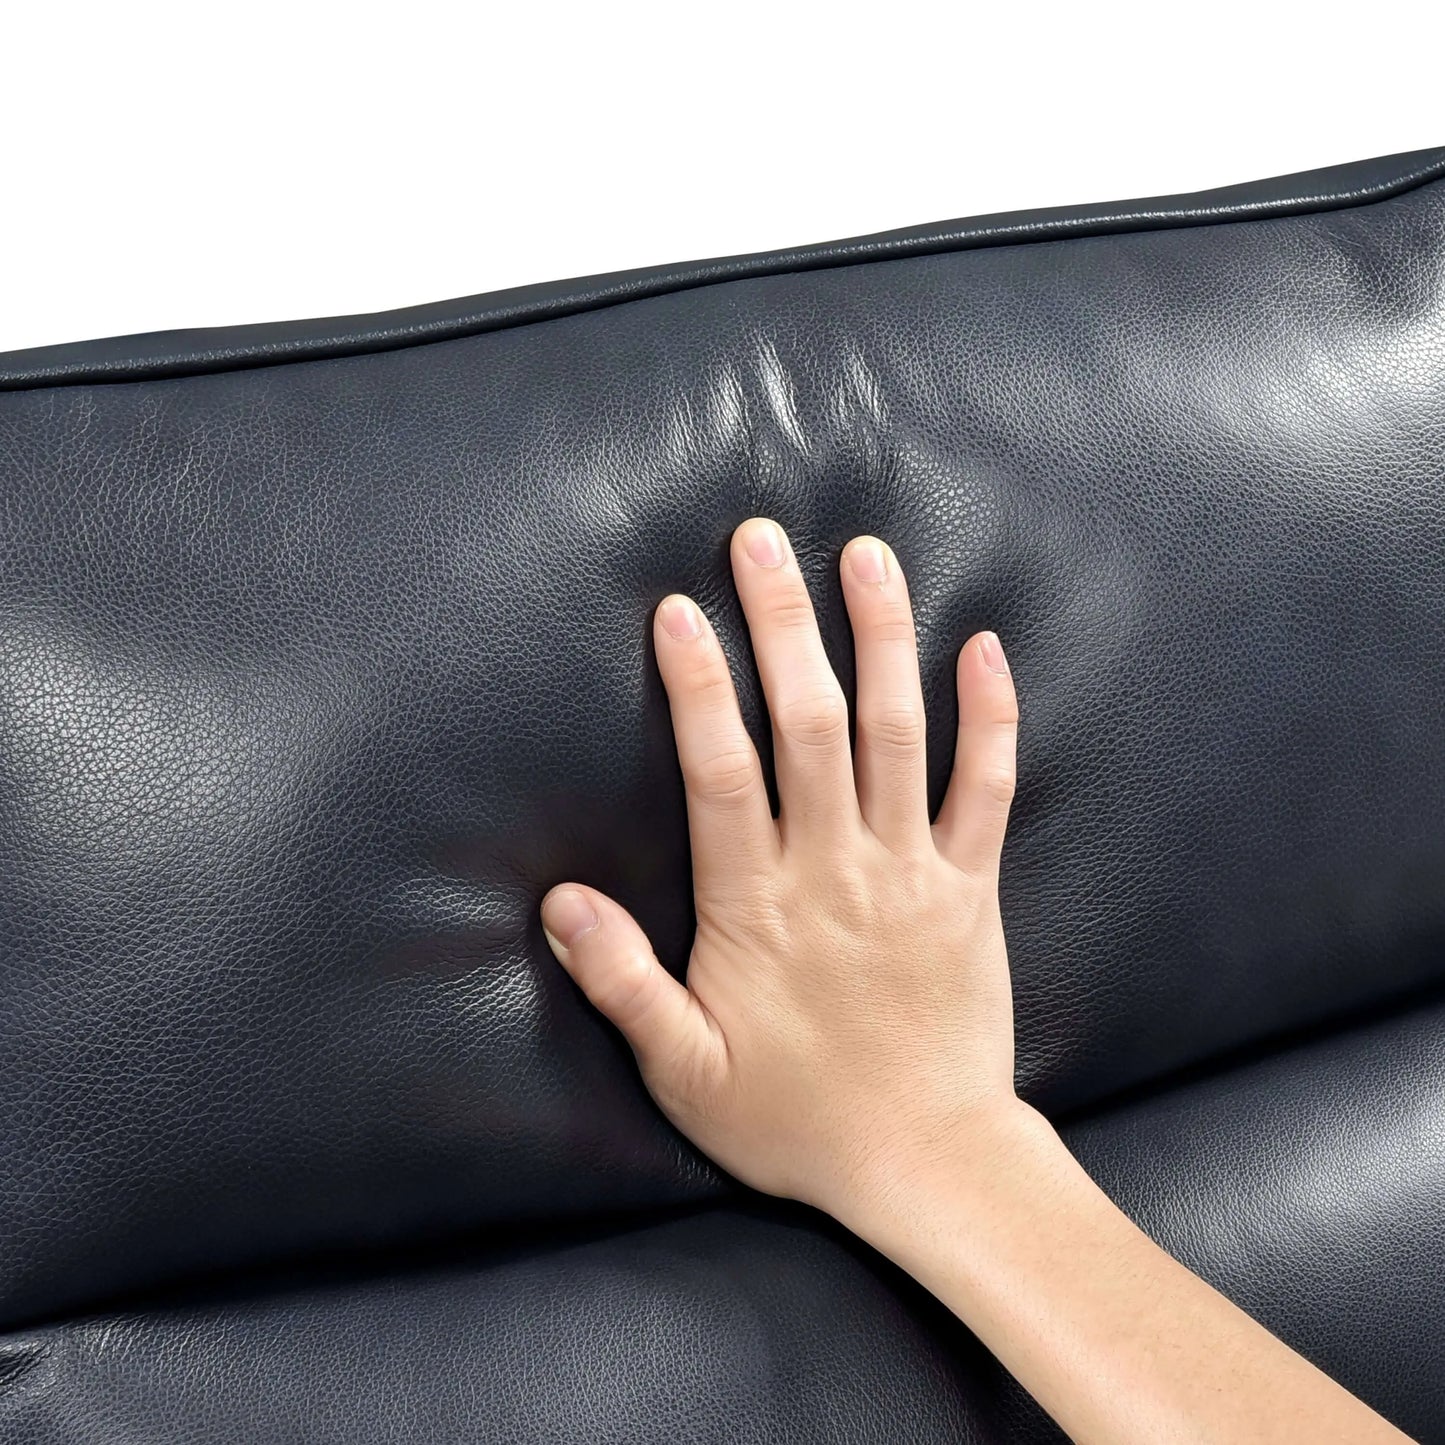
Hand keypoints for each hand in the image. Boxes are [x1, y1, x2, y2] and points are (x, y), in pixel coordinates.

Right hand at [539, 517, 1025, 1220]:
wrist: (927, 1161)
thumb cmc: (796, 1120)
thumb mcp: (687, 1070)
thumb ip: (624, 983)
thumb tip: (560, 902)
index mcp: (759, 908)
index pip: (721, 774)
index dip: (698, 688)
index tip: (679, 611)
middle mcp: (837, 871)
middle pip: (808, 725)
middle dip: (782, 624)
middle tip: (760, 540)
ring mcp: (911, 872)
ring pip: (897, 735)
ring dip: (881, 638)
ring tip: (864, 555)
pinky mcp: (970, 887)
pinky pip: (989, 789)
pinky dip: (990, 716)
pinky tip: (984, 645)